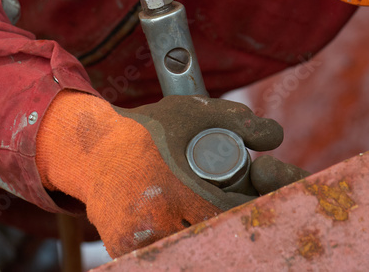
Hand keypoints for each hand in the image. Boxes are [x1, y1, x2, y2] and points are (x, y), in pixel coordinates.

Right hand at [35, 92, 306, 256]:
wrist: (94, 148)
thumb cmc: (149, 129)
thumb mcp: (193, 111)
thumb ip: (239, 119)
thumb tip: (274, 141)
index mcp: (177, 188)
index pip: (228, 217)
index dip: (248, 215)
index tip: (254, 207)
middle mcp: (156, 219)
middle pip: (210, 241)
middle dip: (228, 234)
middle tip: (239, 224)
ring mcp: (137, 240)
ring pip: (189, 254)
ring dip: (204, 245)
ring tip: (215, 231)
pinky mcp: (124, 252)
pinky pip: (163, 257)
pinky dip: (179, 251)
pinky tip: (191, 241)